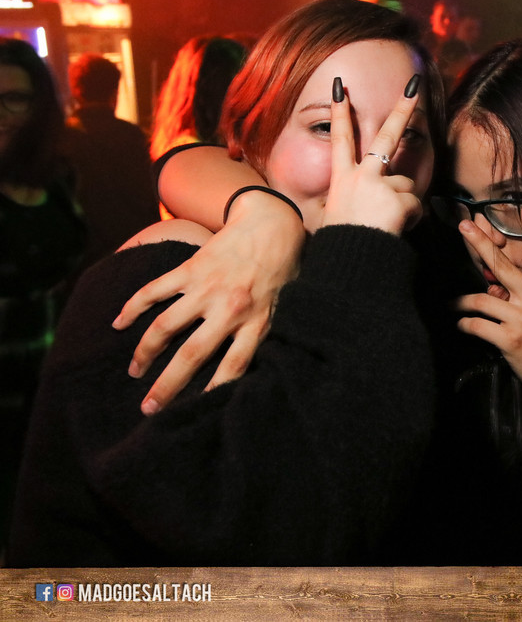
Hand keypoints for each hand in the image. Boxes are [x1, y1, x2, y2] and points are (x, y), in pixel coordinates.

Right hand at [114, 194, 304, 414]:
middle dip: (167, 385)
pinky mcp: (190, 269)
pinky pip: (154, 291)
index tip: (195, 412)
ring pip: (165, 327)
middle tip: (149, 407)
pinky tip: (118, 323)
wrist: (272, 225)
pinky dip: (133, 307)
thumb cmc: (283, 271)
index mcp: (257, 322)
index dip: (214, 392)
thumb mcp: (287, 308)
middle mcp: (229, 309)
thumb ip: (268, 334)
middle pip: (192, 356)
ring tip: (134, 370)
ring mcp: (206, 289)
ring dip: (144, 352)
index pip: (233, 367)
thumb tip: (263, 369)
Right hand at [321, 76, 422, 233]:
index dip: (340, 113)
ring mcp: (380, 184)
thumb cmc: (342, 244)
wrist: (350, 262)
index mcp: (342, 179)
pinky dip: (411, 219)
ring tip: (387, 224)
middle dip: (401, 109)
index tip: (342, 89)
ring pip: (406, 185)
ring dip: (404, 204)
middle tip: (414, 87)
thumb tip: (370, 204)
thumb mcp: (337, 216)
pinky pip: (416, 205)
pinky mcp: (398, 197)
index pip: (341, 139)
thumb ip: (353, 202)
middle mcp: (360, 176)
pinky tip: (396, 229)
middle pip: (385, 136)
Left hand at [453, 205, 521, 406]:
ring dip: (461, 302)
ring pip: (480, 299)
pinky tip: (461, 326)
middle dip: (480, 243)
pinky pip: (475, 324)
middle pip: (502, 265)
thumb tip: (493, 288)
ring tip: (451, 304)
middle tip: (463, 226)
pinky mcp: (510, 339)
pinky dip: (464, 324)